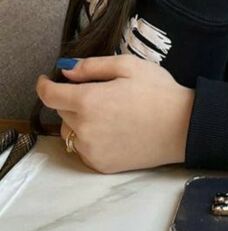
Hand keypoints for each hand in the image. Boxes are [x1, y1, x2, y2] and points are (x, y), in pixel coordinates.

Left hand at [36, 55, 194, 173]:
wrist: (181, 127)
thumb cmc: (157, 91)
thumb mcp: (127, 65)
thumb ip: (91, 66)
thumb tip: (65, 70)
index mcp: (88, 101)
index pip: (49, 95)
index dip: (44, 85)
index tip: (46, 79)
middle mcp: (84, 129)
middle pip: (61, 112)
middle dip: (69, 99)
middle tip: (94, 90)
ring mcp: (91, 150)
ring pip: (70, 132)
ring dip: (78, 119)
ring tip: (105, 111)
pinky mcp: (101, 165)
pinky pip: (83, 149)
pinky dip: (89, 138)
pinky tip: (111, 129)